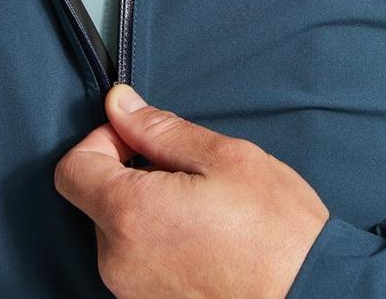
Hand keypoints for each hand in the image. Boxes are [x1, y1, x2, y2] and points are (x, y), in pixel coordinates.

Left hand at [55, 84, 328, 298]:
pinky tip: (205, 242)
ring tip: (206, 214)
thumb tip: (121, 106)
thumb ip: (160, 129)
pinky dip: (161, 246)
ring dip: (149, 214)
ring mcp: (132, 291)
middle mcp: (119, 260)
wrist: (313, 294)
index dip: (101, 142)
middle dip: (132, 178)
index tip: (136, 140)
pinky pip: (139, 264)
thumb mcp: (226, 159)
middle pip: (96, 201)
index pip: (72, 169)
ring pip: (120, 234)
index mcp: (130, 215)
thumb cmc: (278, 234)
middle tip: (189, 177)